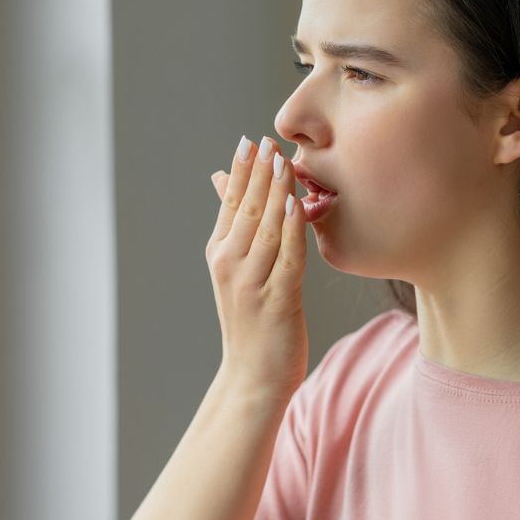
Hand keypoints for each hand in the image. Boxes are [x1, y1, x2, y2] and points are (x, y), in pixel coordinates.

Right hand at [205, 135, 309, 399]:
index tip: (252, 141)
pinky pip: (287, 258)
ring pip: (266, 229)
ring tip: (284, 162)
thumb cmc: (251, 321)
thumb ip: (235, 224)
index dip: (242, 171)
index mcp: (220, 254)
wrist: (253, 378)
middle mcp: (230, 265)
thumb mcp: (236, 269)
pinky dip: (292, 230)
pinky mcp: (277, 302)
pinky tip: (299, 206)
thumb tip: (221, 177)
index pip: (230, 204)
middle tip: (270, 142)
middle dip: (259, 174)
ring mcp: (251, 284)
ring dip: (276, 194)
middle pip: (246, 210)